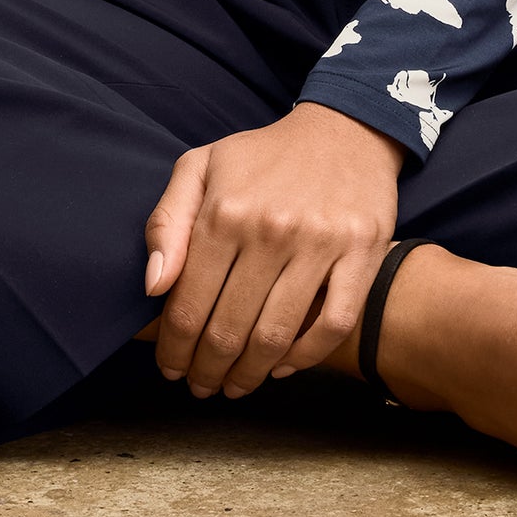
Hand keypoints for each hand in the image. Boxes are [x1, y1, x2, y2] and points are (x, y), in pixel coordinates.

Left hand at [144, 102, 405, 398]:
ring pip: (276, 336)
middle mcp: (271, 229)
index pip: (188, 306)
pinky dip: (305, 357)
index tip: (171, 368)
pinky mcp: (363, 251)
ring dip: (249, 375)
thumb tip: (154, 287)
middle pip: (228, 330)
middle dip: (208, 371)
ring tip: (236, 385)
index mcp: (225, 210)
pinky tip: (283, 365)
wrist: (343, 130)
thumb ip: (166, 223)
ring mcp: (320, 242)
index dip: (174, 350)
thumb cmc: (263, 156)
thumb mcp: (201, 167)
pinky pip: (333, 324)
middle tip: (202, 386)